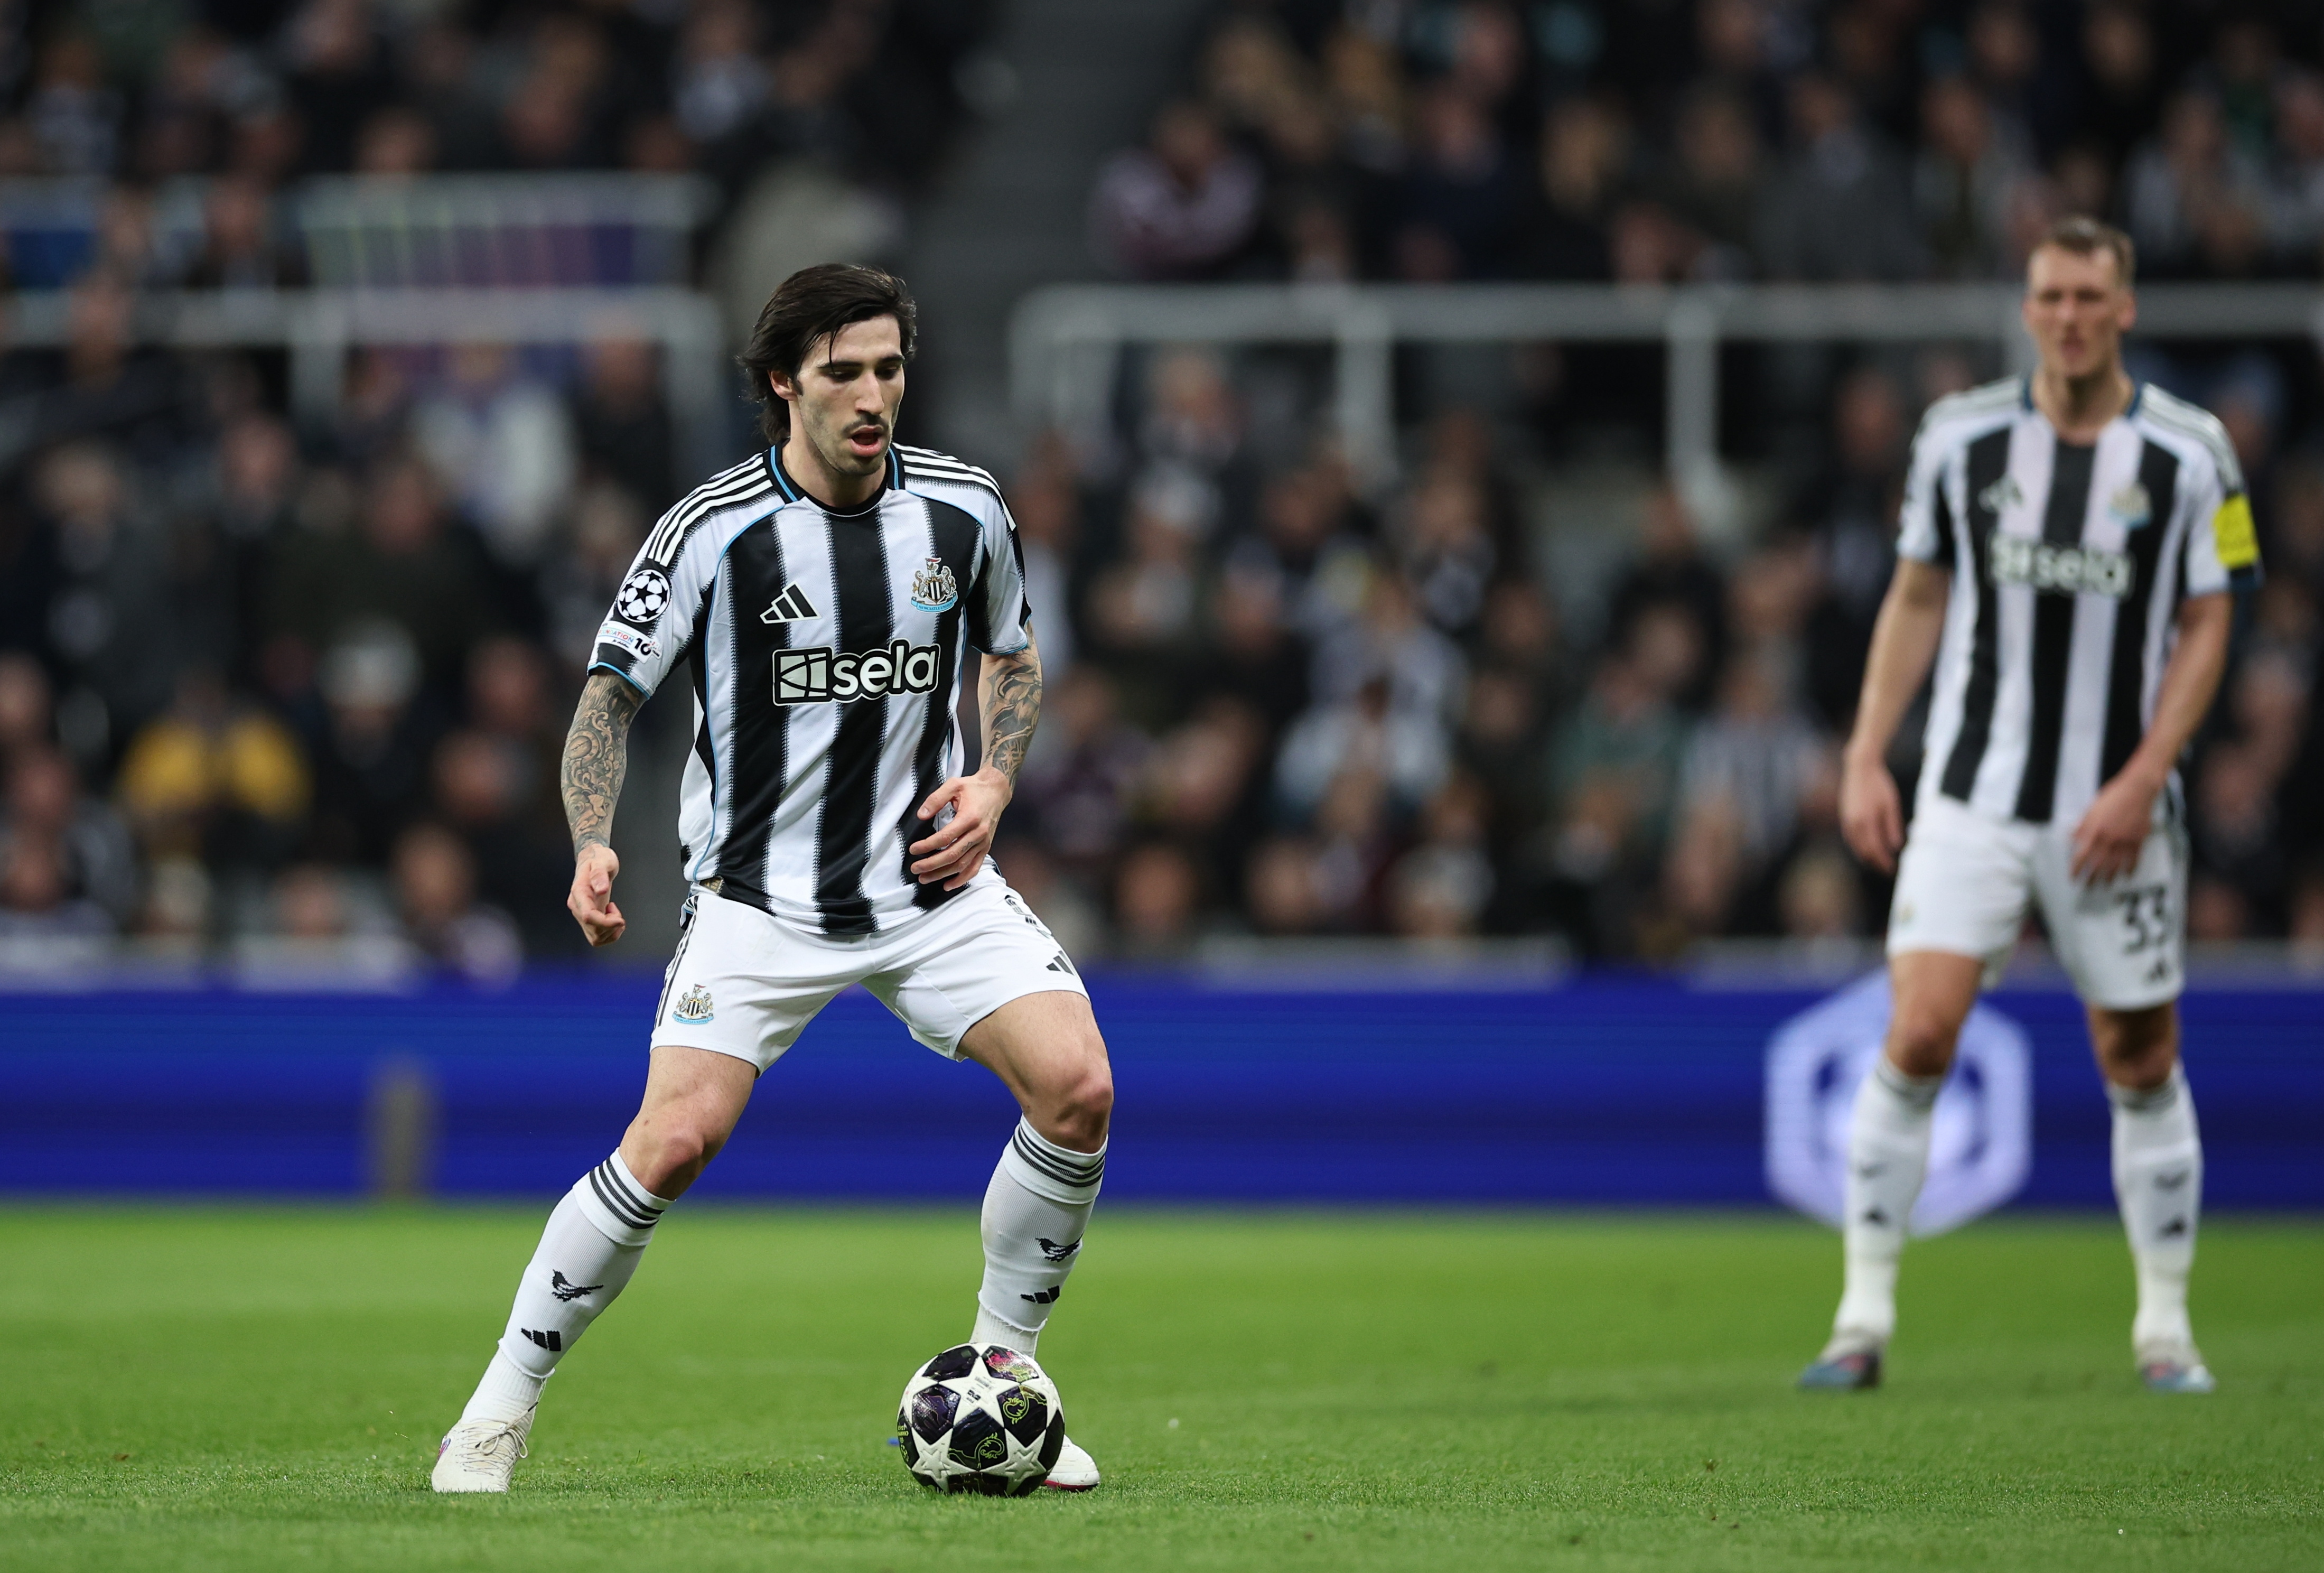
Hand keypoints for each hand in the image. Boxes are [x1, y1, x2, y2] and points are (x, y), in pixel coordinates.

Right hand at [567, 843, 625, 945]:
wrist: (594, 860)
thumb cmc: (599, 859)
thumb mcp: (603, 860)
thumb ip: (600, 874)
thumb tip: (601, 889)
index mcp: (579, 893)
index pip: (588, 917)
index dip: (606, 923)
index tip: (620, 919)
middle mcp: (577, 906)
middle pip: (593, 931)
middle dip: (611, 926)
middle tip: (617, 912)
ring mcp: (582, 914)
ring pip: (595, 938)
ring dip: (611, 932)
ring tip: (615, 915)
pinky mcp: (589, 919)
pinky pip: (598, 937)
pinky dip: (610, 933)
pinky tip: (613, 918)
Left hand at [909, 767, 1010, 890]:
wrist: (996, 791)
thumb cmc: (974, 788)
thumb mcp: (953, 785)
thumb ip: (935, 799)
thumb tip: (921, 815)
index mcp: (970, 817)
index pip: (945, 837)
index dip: (927, 845)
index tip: (914, 849)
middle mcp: (978, 833)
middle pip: (952, 855)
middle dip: (931, 864)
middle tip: (915, 868)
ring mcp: (983, 843)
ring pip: (962, 864)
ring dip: (942, 874)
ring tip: (925, 878)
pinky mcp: (985, 848)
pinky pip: (974, 868)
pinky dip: (962, 879)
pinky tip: (948, 884)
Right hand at [1839, 747, 1905, 874]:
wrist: (1860, 768)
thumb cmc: (1879, 784)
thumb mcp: (1891, 804)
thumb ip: (1892, 826)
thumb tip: (1895, 847)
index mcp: (1867, 821)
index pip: (1875, 849)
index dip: (1883, 862)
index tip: (1892, 869)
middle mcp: (1854, 824)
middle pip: (1864, 852)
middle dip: (1875, 863)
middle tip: (1886, 869)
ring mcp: (1847, 821)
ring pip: (1855, 846)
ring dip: (1866, 857)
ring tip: (1877, 862)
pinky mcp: (1845, 817)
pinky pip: (1850, 838)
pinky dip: (1858, 847)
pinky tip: (1866, 848)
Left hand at [2071, 766, 2158, 883]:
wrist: (2136, 790)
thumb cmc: (2112, 796)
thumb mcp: (2091, 809)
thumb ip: (2082, 826)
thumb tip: (2070, 837)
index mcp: (2094, 831)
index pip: (2081, 856)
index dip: (2076, 869)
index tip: (2073, 877)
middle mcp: (2109, 839)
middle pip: (2098, 865)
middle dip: (2092, 878)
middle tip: (2088, 887)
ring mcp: (2125, 841)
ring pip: (2116, 866)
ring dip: (2109, 878)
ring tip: (2105, 885)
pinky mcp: (2139, 840)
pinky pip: (2134, 860)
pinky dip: (2130, 870)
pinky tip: (2126, 876)